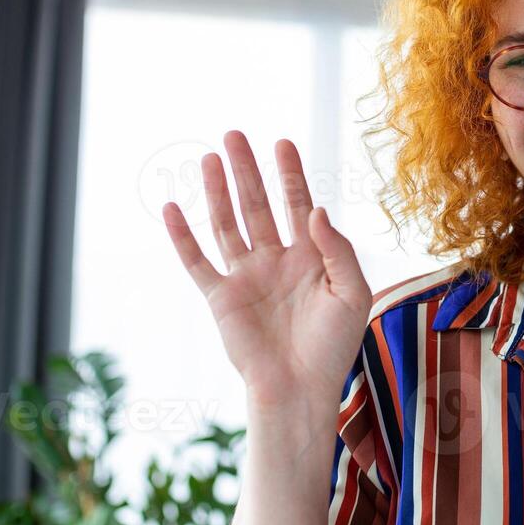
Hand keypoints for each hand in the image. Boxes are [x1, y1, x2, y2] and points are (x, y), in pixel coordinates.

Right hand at [161, 131, 371, 415]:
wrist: (300, 390)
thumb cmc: (332, 348)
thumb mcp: (352, 293)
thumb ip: (338, 249)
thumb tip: (316, 209)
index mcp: (309, 258)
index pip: (298, 205)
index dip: (290, 175)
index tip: (282, 143)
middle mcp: (275, 261)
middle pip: (257, 205)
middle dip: (248, 170)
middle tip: (234, 134)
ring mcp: (246, 277)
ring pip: (228, 224)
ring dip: (218, 191)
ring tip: (209, 158)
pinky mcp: (221, 298)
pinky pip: (197, 262)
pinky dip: (182, 236)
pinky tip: (171, 208)